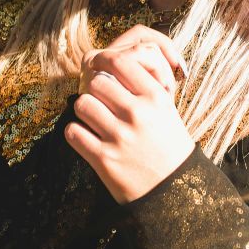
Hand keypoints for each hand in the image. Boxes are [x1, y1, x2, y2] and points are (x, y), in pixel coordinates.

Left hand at [65, 25, 195, 203]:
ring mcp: (119, 136)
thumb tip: (112, 64)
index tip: (97, 64)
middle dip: (93, 89)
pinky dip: (76, 133)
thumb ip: (143, 87)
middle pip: (97, 83)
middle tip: (97, 99)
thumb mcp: (167, 109)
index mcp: (156, 97)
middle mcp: (138, 113)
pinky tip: (87, 137)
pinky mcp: (103, 159)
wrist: (175, 188)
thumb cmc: (168, 144)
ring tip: (93, 119)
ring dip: (84, 110)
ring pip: (82, 104)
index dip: (103, 60)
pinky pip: (73, 132)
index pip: (121, 62)